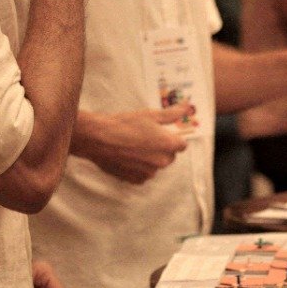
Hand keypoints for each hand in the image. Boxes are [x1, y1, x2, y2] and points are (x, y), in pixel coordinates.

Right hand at [77, 106, 192, 183]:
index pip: (181, 145)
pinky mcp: (136, 180)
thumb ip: (172, 114)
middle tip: (144, 138)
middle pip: (169, 156)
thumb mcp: (151, 115)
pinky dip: (138, 167)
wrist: (98, 138)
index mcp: (169, 145)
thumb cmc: (125, 124)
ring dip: (149, 159)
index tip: (161, 134)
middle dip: (161, 148)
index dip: (172, 138)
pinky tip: (127, 157)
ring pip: (155, 165)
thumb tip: (187, 107)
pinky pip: (143, 174)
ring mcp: (149, 173)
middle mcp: (162, 162)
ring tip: (133, 147)